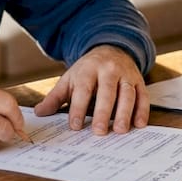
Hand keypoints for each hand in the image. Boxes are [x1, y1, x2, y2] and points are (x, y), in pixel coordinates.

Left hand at [33, 45, 148, 135]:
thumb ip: (55, 97)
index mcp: (87, 70)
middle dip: (102, 112)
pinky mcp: (138, 81)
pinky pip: (142, 95)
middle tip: (99, 131)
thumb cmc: (87, 70)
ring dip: (125, 112)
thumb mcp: (70, 79)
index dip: (78, 108)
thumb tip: (39, 113)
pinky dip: (142, 110)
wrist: (111, 49)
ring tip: (120, 130)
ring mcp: (125, 75)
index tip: (75, 126)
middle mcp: (108, 70)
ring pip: (127, 93)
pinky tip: (139, 124)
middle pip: (106, 92)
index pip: (83, 89)